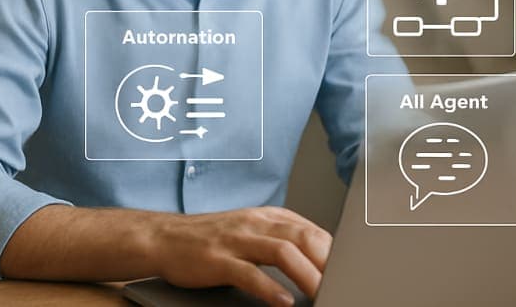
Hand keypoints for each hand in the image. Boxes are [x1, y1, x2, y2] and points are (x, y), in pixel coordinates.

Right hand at [153, 206, 330, 305]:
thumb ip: (283, 240)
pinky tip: (283, 302)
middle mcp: (254, 224)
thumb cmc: (210, 239)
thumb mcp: (251, 231)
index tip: (353, 275)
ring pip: (282, 252)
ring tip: (323, 296)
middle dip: (330, 264)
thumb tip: (323, 260)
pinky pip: (248, 273)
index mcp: (268, 217)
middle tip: (346, 286)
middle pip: (304, 238)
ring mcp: (235, 240)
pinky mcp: (217, 259)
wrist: (162, 238)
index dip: (337, 255)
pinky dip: (269, 288)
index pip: (313, 231)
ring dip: (308, 276)